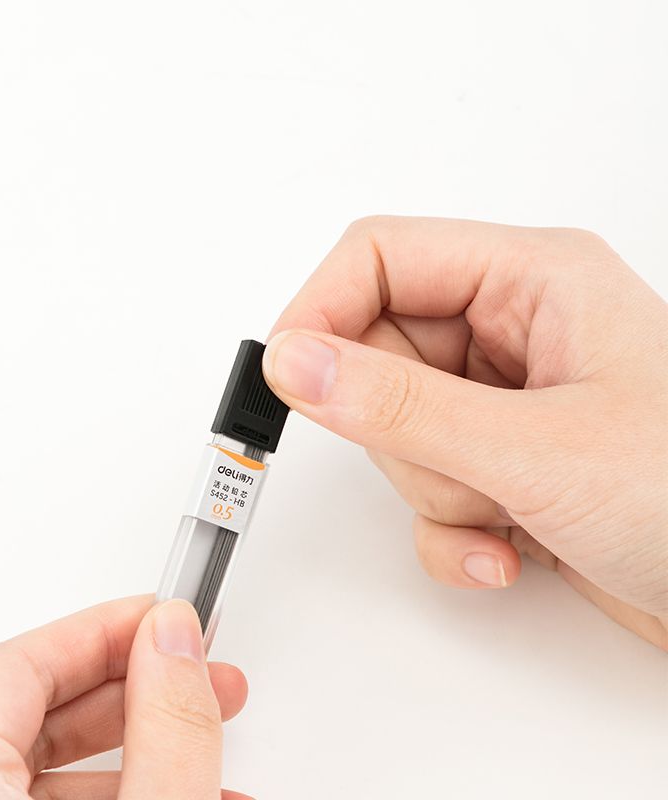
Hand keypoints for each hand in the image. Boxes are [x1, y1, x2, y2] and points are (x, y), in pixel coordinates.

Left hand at [0, 596, 251, 798]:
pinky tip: (180, 788)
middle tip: (198, 672)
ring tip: (206, 741)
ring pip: (48, 768)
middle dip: (133, 685)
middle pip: (33, 712)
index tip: (165, 617)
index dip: (102, 629)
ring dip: (137, 745)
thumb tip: (175, 639)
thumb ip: (166, 730)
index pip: (18, 665)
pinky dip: (120, 790)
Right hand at [264, 217, 667, 649]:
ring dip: (436, 492)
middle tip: (456, 466)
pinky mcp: (499, 464)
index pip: (380, 256)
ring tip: (509, 512)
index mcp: (531, 280)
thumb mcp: (538, 449)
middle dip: (401, 434)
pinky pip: (426, 488)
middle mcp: (512, 332)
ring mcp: (502, 403)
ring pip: (396, 432)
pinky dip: (452, 533)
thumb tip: (297, 362)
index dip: (320, 310)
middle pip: (378, 354)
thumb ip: (403, 405)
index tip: (288, 378)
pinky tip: (509, 551)